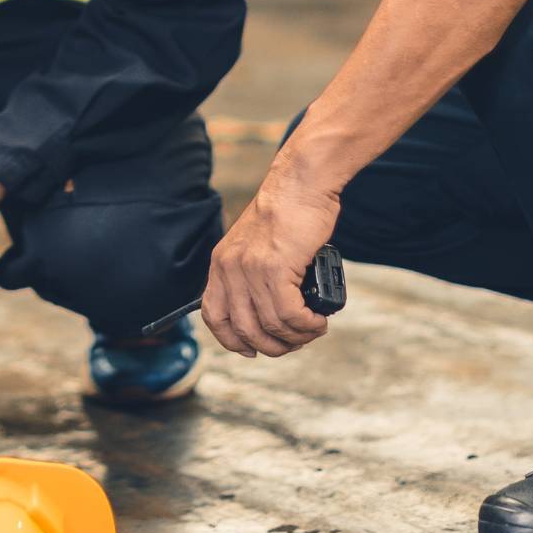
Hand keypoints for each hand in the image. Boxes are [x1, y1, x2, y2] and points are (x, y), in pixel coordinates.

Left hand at [201, 165, 338, 358]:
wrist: (301, 183)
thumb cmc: (288, 212)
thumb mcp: (256, 244)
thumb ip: (254, 273)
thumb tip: (270, 313)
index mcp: (221, 264)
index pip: (214, 316)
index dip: (231, 340)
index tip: (250, 350)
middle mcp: (230, 269)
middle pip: (244, 329)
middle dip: (272, 345)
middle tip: (296, 341)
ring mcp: (250, 269)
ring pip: (270, 326)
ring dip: (296, 336)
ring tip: (313, 329)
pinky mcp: (275, 268)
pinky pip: (289, 314)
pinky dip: (306, 325)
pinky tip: (318, 321)